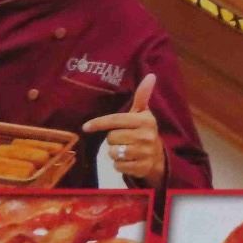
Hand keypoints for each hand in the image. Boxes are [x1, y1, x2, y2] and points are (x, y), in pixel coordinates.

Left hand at [83, 73, 163, 188]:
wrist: (158, 157)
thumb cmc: (144, 131)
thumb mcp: (143, 114)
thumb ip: (142, 95)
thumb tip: (151, 75)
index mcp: (145, 120)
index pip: (116, 120)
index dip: (99, 123)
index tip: (85, 127)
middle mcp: (146, 136)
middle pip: (112, 137)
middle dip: (113, 139)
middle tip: (123, 138)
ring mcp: (144, 153)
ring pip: (113, 152)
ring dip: (115, 152)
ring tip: (125, 149)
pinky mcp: (141, 168)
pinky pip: (118, 166)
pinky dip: (119, 164)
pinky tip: (128, 160)